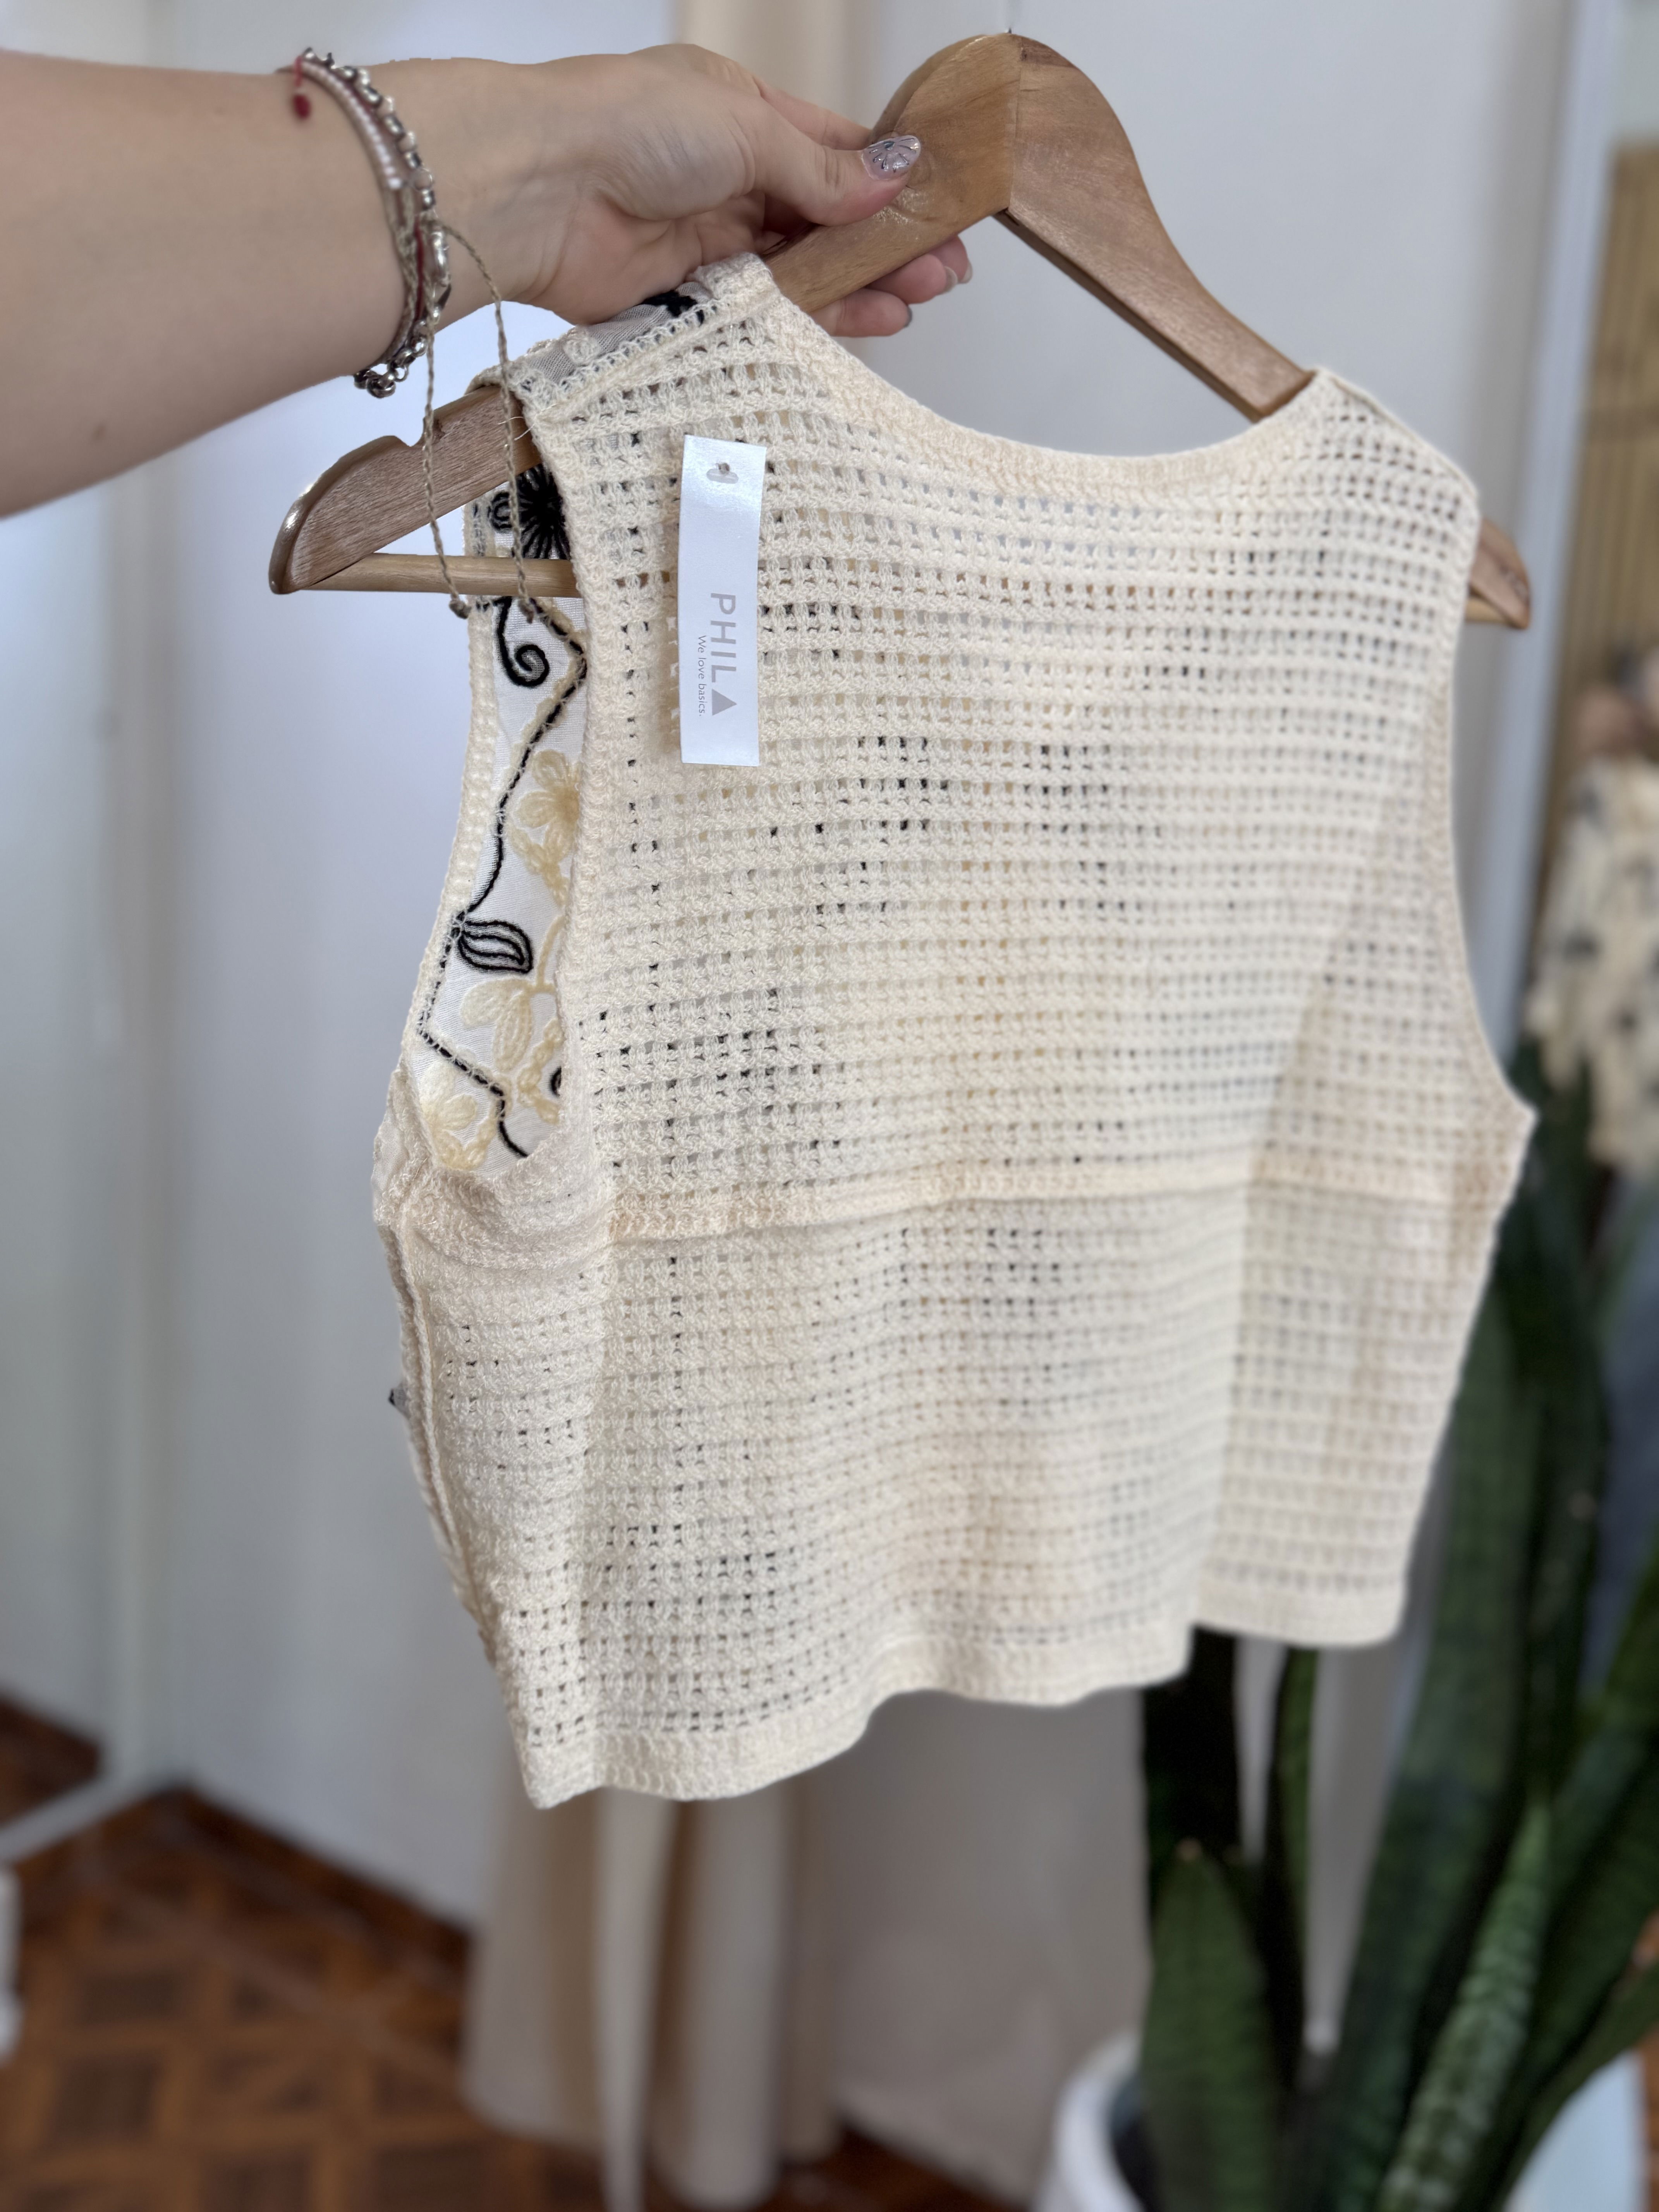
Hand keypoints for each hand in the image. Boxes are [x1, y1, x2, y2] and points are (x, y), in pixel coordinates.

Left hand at [454, 45, 970, 337]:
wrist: (538, 187)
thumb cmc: (627, 125)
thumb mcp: (747, 127)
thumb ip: (821, 169)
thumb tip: (892, 177)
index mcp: (740, 111)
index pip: (831, 149)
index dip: (887, 181)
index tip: (939, 208)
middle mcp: (725, 172)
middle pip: (824, 215)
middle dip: (885, 241)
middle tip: (942, 269)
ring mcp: (708, 235)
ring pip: (802, 266)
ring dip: (861, 282)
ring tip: (916, 298)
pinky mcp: (687, 292)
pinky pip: (765, 307)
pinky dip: (816, 314)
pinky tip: (866, 318)